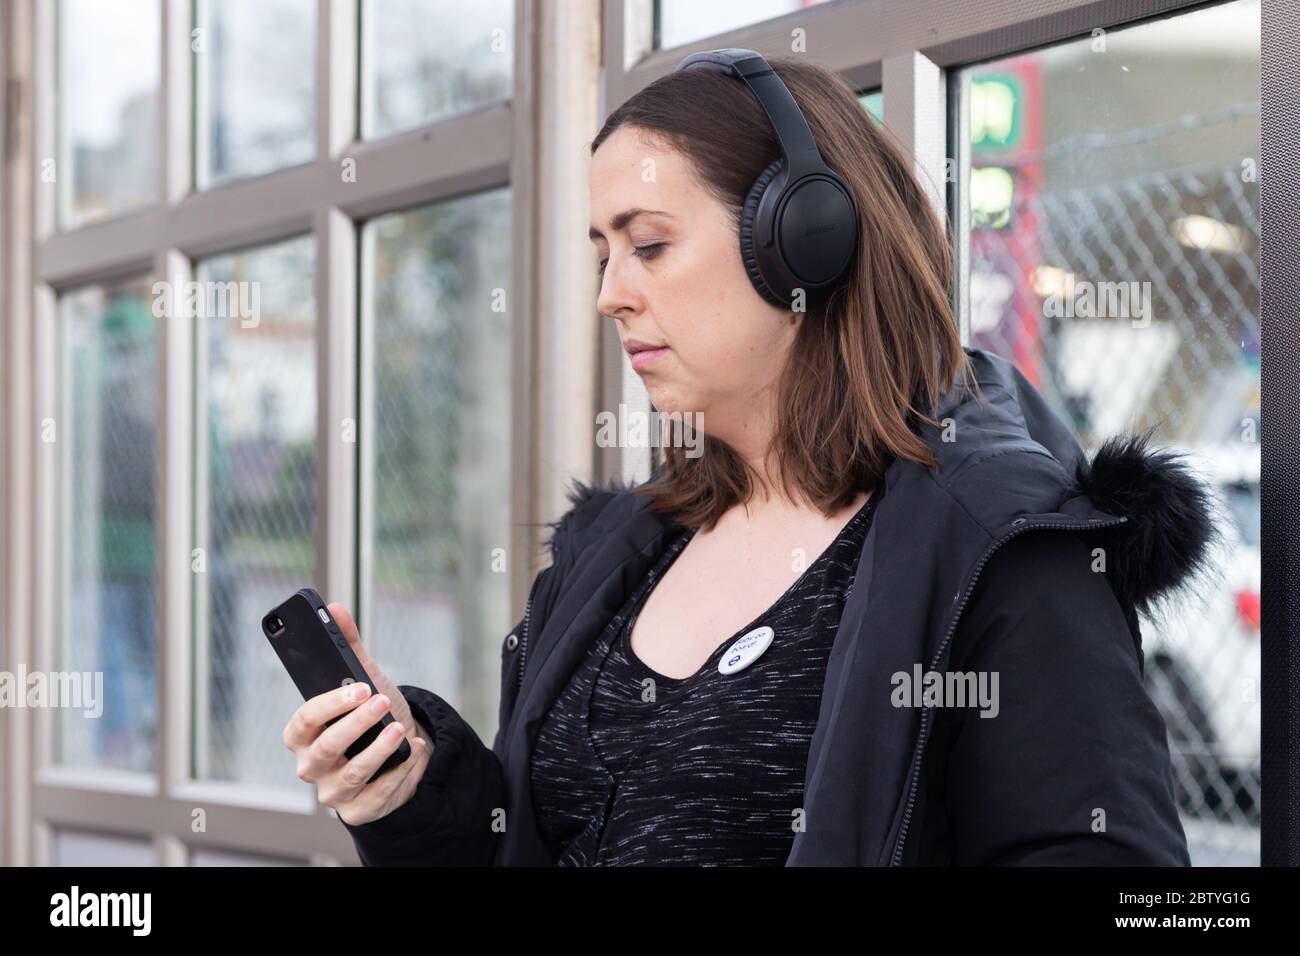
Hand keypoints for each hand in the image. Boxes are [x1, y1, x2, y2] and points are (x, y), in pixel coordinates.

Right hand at [281, 602, 434, 825]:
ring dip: (380, 751)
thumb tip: (334, 607)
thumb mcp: (362, 680)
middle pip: (327, 748)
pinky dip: (401, 772)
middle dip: (357, 724)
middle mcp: (310, 765)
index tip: (361, 689)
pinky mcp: (357, 811)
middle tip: (383, 702)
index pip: (305, 719)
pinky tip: (416, 751)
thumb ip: (346, 646)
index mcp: (302, 733)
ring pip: (352, 773)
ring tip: (401, 730)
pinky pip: (378, 795)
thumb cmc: (371, 715)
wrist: (399, 751)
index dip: (332, 704)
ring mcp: (332, 792)